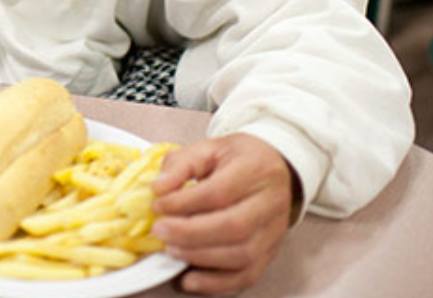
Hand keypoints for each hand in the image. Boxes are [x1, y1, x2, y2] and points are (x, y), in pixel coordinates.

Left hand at [150, 133, 294, 294]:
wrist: (273, 167)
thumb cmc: (237, 159)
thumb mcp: (207, 148)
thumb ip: (180, 164)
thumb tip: (158, 188)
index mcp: (256, 170)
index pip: (220, 192)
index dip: (184, 203)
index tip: (157, 205)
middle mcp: (272, 203)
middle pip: (233, 227)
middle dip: (189, 233)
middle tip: (159, 231)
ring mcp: (274, 232)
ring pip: (241, 255)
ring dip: (200, 257)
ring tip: (171, 249)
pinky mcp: (270, 253)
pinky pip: (246, 276)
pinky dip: (216, 283)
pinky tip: (190, 279)